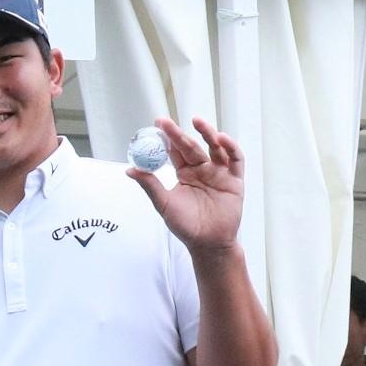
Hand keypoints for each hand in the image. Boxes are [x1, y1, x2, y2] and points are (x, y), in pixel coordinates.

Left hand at [131, 117, 244, 252]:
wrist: (207, 244)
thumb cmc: (186, 225)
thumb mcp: (164, 204)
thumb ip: (150, 186)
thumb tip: (130, 170)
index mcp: (185, 173)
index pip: (175, 151)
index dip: (167, 139)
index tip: (156, 126)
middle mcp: (202, 170)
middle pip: (191, 147)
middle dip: (180, 134)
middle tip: (166, 122)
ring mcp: (219, 173)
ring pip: (214, 148)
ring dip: (207, 133)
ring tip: (197, 121)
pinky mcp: (235, 180)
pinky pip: (236, 161)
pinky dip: (230, 148)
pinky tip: (221, 139)